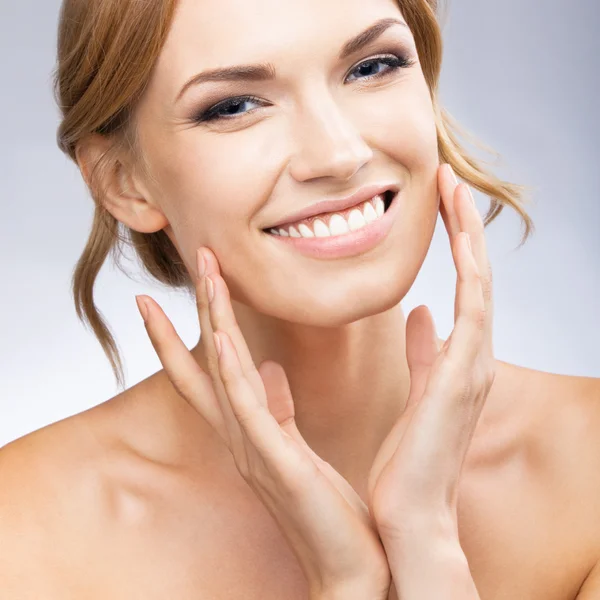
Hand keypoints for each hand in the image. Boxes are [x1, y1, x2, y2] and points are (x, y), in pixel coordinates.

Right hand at [135, 250, 390, 598]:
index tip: (175, 294)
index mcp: (251, 431)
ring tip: (204, 277)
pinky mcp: (275, 463)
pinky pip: (248, 408)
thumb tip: (267, 368)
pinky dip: (230, 372)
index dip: (187, 332)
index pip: (210, 372)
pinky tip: (221, 338)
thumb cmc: (325, 507)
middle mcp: (241, 437)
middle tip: (191, 260)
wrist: (351, 565)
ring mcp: (252, 450)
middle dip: (199, 311)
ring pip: (223, 375)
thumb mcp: (296, 447)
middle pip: (209, 363)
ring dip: (212, 324)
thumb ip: (277, 408)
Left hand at [367, 163, 494, 560]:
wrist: (410, 515)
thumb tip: (421, 313)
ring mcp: (474, 364)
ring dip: (468, 232)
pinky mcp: (464, 375)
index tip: (438, 203)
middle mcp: (474, 356)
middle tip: (449, 177)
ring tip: (453, 186)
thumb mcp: (414, 391)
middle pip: (476, 273)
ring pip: (479, 280)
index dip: (455, 242)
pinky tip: (459, 231)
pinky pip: (473, 306)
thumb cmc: (408, 458)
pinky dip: (469, 266)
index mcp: (459, 358)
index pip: (463, 285)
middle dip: (465, 224)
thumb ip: (423, 351)